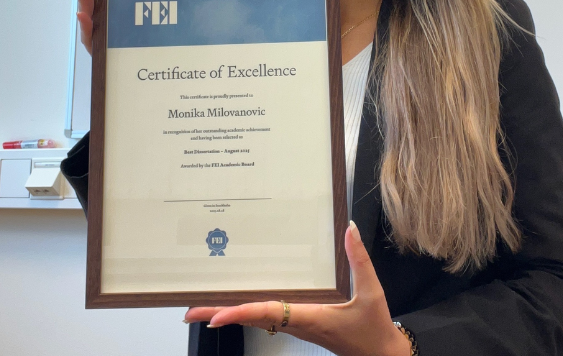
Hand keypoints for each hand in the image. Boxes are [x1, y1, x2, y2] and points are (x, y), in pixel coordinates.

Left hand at [184, 222, 411, 355]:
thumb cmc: (373, 331)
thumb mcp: (371, 294)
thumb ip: (359, 261)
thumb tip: (349, 230)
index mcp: (310, 317)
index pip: (268, 313)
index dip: (240, 312)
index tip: (215, 314)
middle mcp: (297, 323)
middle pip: (251, 318)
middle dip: (219, 314)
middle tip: (189, 310)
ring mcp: (296, 326)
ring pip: (255, 320)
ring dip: (229, 313)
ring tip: (201, 307)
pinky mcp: (299, 325)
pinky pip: (266, 318)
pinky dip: (246, 311)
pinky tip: (235, 304)